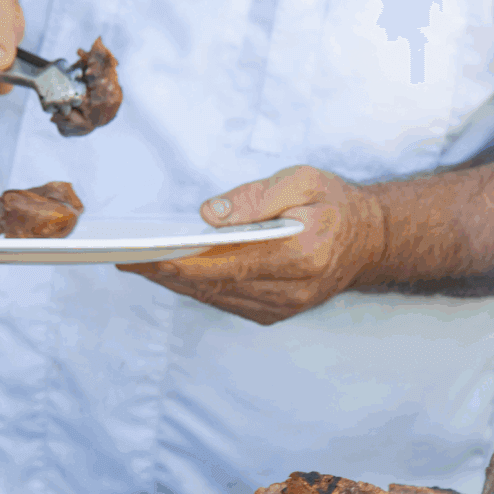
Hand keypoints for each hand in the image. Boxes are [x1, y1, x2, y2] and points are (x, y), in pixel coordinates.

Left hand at [117, 166, 386, 324]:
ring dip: (176, 283)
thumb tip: (209, 215)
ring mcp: (283, 308)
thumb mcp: (303, 179)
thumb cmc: (334, 204)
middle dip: (166, 273)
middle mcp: (292, 291)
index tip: (144, 255)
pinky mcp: (275, 314)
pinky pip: (227, 302)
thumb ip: (257, 196)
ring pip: (216, 298)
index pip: (228, 265)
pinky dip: (198, 288)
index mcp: (301, 256)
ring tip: (138, 263)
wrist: (369, 239)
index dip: (182, 262)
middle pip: (214, 286)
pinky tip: (173, 272)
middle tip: (125, 258)